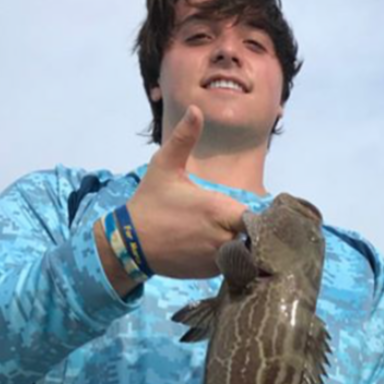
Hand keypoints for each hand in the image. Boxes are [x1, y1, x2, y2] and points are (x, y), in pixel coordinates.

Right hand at [127, 105, 248, 279]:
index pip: (254, 215)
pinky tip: (211, 249)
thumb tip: (196, 110)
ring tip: (221, 235)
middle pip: (250, 234)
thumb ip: (184, 139)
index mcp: (217, 209)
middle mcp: (221, 236)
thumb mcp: (165, 166)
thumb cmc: (150, 201)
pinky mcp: (209, 273)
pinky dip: (226, 259)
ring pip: (241, 250)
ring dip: (237, 244)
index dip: (252, 213)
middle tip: (230, 222)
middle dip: (245, 229)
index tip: (242, 210)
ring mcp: (216, 258)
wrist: (129, 242)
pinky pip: (229, 265)